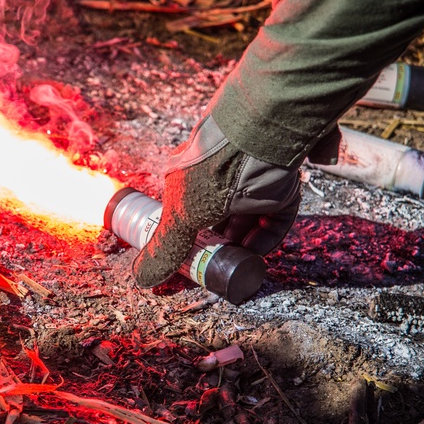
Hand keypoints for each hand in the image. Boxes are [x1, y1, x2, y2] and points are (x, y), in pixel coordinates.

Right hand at [133, 116, 301, 287]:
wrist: (256, 145)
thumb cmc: (210, 176)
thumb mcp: (179, 217)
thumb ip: (164, 248)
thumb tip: (141, 279)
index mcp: (190, 177)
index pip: (186, 211)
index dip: (187, 235)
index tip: (189, 259)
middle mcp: (220, 177)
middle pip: (217, 217)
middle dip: (215, 242)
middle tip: (213, 264)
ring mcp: (252, 182)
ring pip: (246, 219)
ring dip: (240, 243)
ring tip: (234, 263)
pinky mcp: (282, 188)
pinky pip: (274, 218)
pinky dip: (264, 238)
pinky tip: (256, 254)